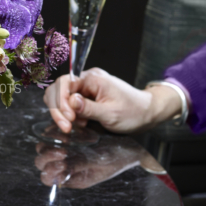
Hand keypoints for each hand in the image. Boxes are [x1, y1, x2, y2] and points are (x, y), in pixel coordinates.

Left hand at [35, 140, 164, 188]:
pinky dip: (56, 131)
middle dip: (47, 154)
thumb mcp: (99, 163)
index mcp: (73, 177)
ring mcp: (68, 152)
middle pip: (42, 162)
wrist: (132, 144)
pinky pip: (55, 135)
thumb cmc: (118, 156)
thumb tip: (56, 177)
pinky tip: (67, 128)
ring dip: (50, 142)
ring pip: (46, 147)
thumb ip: (77, 168)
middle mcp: (67, 166)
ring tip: (64, 138)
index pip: (47, 177)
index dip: (49, 169)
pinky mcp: (71, 138)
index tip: (61, 160)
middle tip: (61, 149)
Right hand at [42, 68, 182, 135]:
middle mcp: (88, 79)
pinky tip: (80, 123)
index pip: (64, 84)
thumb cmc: (133, 112)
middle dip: (59, 109)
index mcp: (93, 79)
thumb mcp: (111, 114)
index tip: (68, 120)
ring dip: (63, 112)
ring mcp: (87, 86)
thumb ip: (88, 108)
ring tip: (75, 125)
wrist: (146, 112)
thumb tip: (70, 102)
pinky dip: (70, 114)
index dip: (61, 103)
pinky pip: (70, 102)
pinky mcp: (87, 95)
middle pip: (59, 89)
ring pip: (61, 96)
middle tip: (67, 127)